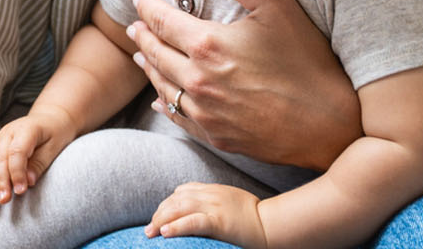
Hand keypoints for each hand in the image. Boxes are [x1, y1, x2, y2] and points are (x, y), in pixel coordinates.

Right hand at [0, 105, 76, 203]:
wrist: (49, 119)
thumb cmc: (55, 134)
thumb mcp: (55, 147)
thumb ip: (40, 163)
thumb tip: (28, 182)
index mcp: (27, 129)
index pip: (17, 151)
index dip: (17, 172)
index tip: (20, 191)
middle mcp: (9, 131)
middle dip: (0, 180)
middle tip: (4, 199)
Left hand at [129, 0, 361, 168]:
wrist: (330, 126)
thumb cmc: (309, 63)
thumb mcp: (278, 8)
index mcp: (208, 46)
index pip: (162, 22)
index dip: (148, 7)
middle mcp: (197, 81)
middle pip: (156, 54)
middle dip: (143, 37)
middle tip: (135, 26)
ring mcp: (205, 113)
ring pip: (163, 87)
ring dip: (149, 68)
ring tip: (141, 56)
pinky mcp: (216, 136)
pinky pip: (179, 117)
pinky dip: (165, 103)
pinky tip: (161, 100)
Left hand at [147, 182, 266, 247]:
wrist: (273, 224)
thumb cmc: (255, 218)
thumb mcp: (232, 202)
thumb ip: (215, 202)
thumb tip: (199, 213)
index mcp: (214, 190)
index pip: (182, 191)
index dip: (167, 204)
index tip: (160, 217)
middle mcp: (211, 195)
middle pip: (176, 199)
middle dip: (160, 213)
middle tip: (149, 229)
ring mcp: (215, 207)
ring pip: (180, 208)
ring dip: (162, 220)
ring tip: (151, 232)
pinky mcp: (220, 222)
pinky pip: (194, 221)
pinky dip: (177, 226)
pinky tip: (166, 233)